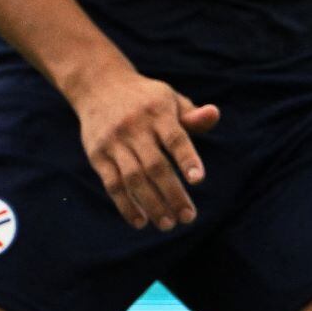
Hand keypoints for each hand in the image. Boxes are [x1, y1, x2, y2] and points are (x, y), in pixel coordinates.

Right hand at [72, 66, 220, 229]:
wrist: (99, 86)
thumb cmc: (146, 98)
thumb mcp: (171, 99)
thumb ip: (193, 115)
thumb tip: (214, 114)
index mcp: (158, 113)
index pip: (175, 138)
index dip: (187, 159)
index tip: (198, 180)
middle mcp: (134, 128)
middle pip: (155, 166)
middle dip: (172, 194)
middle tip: (188, 217)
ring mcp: (114, 142)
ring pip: (133, 178)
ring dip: (151, 204)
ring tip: (168, 224)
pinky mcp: (97, 155)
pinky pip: (112, 184)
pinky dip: (125, 205)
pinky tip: (141, 221)